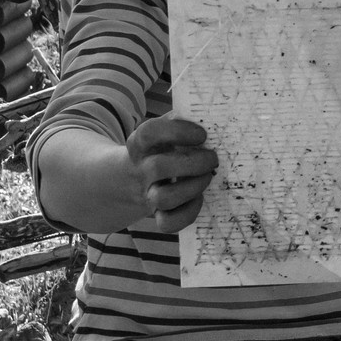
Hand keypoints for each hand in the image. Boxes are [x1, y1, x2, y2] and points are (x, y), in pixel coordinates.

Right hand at [125, 116, 218, 232]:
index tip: (202, 134)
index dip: (177, 131)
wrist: (127, 180)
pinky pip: (168, 223)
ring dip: (193, 187)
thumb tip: (208, 117)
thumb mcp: (161, 131)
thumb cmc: (157, 149)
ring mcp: (147, 194)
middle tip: (213, 158)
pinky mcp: (156, 215)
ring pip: (164, 198)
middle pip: (159, 167)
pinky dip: (188, 213)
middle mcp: (141, 169)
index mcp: (140, 144)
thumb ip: (179, 121)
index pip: (149, 133)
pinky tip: (199, 198)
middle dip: (193, 163)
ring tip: (208, 177)